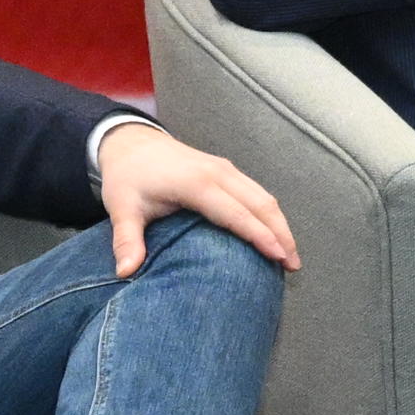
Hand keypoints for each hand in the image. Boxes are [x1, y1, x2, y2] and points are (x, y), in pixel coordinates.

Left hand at [95, 119, 297, 278]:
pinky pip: (257, 191)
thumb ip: (127, 240)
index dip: (260, 236)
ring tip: (290, 254)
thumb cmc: (127, 177)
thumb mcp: (121, 208)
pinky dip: (270, 213)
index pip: (237, 214)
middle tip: (293, 265)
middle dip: (281, 234)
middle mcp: (218, 173)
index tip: (278, 257)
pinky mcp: (226, 170)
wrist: (130, 142)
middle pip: (261, 204)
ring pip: (264, 196)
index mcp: (196, 183)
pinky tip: (274, 232)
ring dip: (280, 224)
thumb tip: (125, 272)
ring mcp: (225, 169)